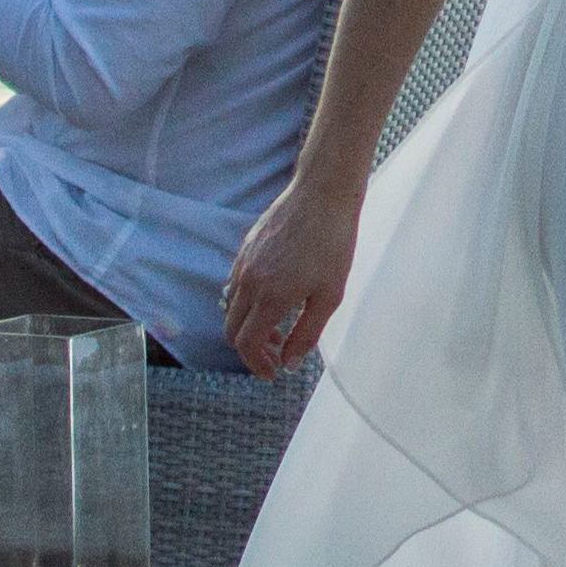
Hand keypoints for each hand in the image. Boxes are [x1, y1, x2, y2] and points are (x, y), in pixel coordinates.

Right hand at [221, 167, 360, 374]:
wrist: (323, 193)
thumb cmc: (333, 243)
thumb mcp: (329, 296)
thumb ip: (306, 334)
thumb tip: (289, 363)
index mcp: (270, 296)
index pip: (247, 344)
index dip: (257, 365)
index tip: (273, 373)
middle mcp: (249, 280)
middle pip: (233, 330)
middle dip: (251, 351)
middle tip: (277, 356)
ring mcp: (244, 262)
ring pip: (232, 308)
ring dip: (249, 327)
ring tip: (279, 329)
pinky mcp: (246, 248)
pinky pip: (235, 285)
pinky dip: (247, 304)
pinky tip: (273, 300)